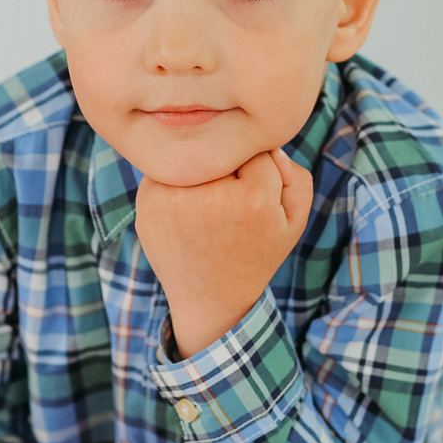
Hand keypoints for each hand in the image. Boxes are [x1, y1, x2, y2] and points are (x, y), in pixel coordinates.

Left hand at [134, 148, 312, 355]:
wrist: (209, 298)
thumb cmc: (256, 254)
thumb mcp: (293, 221)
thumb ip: (294, 174)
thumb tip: (264, 144)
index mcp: (252, 200)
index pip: (260, 150)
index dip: (263, 172)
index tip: (257, 201)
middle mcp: (209, 196)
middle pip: (225, 149)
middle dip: (232, 168)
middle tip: (231, 204)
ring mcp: (172, 198)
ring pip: (195, 155)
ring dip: (203, 172)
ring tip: (208, 209)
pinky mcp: (147, 201)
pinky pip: (169, 168)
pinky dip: (179, 181)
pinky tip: (186, 212)